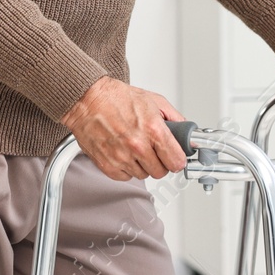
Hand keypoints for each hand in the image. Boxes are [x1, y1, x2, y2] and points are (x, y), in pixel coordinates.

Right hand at [61, 77, 186, 181]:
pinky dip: (126, 168)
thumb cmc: (117, 98)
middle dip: (159, 161)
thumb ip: (175, 118)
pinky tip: (123, 152)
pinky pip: (125, 177)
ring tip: (134, 146)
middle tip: (153, 149)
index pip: (176, 161)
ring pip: (143, 175)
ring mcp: (122, 157)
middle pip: (161, 172)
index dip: (177, 159)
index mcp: (153, 129)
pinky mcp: (107, 165)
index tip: (174, 157)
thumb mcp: (153, 100)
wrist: (87, 100)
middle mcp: (138, 146)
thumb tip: (186, 132)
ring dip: (141, 164)